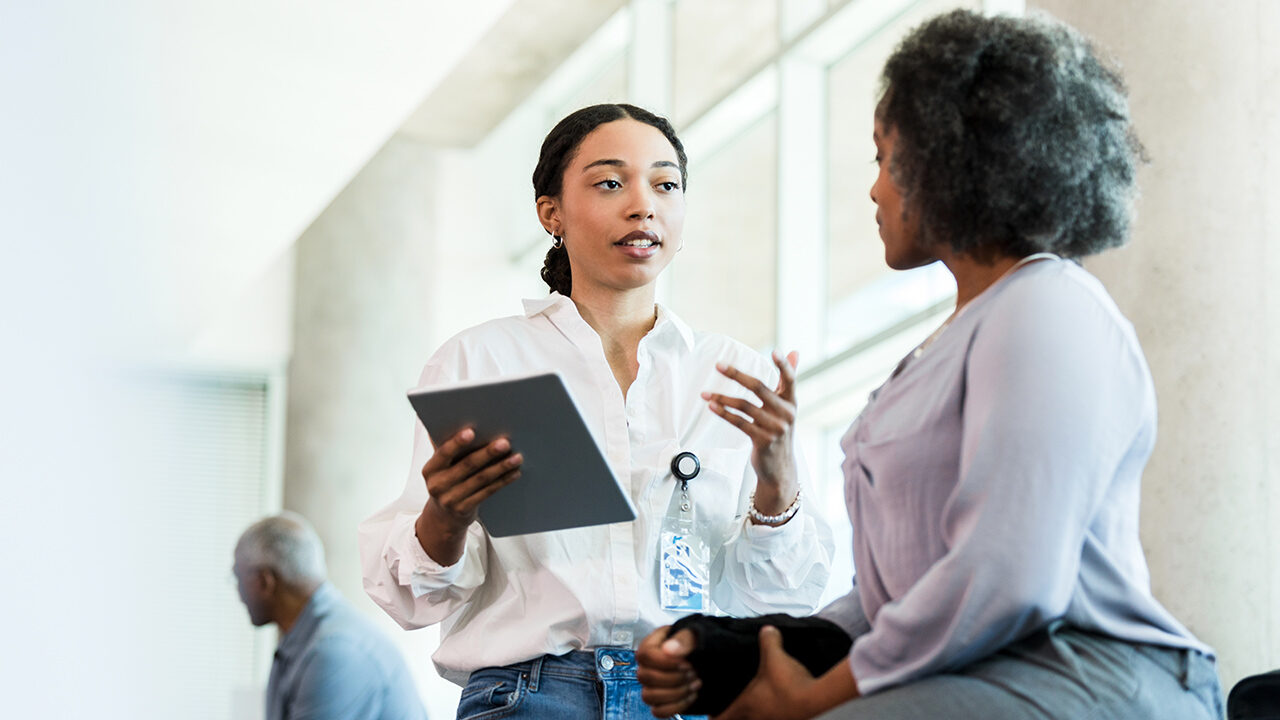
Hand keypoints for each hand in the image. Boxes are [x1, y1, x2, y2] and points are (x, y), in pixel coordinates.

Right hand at [415, 427, 521, 564]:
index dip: (457, 442)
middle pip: (467, 466)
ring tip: (517, 457)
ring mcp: (451, 499)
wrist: (443, 516)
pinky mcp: (464, 509)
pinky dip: (503, 481)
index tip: (472, 431)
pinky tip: (514, 472)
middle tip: (505, 442)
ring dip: (501, 467)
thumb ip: (446, 446)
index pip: (443, 453)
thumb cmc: (446, 480)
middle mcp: (437, 485)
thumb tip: (455, 418)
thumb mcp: (441, 465)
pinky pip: (487, 492)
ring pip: (481, 479)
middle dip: (487, 453)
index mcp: (431, 469)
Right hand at [636, 626, 700, 717]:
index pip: (644, 655)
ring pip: (649, 696)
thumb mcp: (696, 635)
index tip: (685, 663)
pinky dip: (677, 706)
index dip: (664, 662)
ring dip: (676, 693)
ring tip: (695, 683)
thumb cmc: (699, 644)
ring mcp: (651, 685)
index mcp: (652, 644)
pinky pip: (658, 711)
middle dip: (673, 678)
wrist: (709, 660)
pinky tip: (691, 695)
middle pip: (644, 677)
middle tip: (692, 672)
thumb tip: (668, 649)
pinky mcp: (659, 700)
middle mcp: (647, 665)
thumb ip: (684, 639)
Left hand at [704, 351, 799, 515]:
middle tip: (718, 365)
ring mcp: (775, 428)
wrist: (780, 468)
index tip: (774, 351)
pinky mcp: (762, 441)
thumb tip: (793, 351)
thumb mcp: (787, 407)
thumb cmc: (780, 431)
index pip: (790, 379)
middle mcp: (786, 414)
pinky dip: (724, 413)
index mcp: (792, 402)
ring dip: (722, 397)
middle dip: (736, 375)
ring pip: (744, 406)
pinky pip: (739, 422)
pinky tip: (712, 406)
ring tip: (705, 393)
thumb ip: (788, 380)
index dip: (783, 366)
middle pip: (759, 387)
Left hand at [713, 626, 816, 719]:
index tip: (710, 714)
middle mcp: (758, 716)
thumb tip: (767, 630)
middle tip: (731, 708)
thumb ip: (768, 640)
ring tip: (753, 707)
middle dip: (733, 715)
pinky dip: (772, 714)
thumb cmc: (789, 683)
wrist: (816, 698)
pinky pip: (774, 718)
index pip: (722, 718)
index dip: (714, 716)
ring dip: (753, 715)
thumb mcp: (775, 656)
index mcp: (747, 704)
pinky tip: (776, 706)